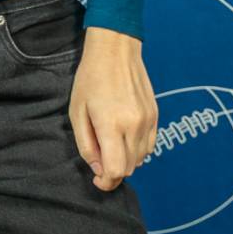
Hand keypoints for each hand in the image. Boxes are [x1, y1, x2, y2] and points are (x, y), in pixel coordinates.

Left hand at [71, 26, 158, 192]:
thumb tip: (98, 169)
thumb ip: (86, 144)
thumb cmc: (90, 79)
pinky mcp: (155, 116)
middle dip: (113, 173)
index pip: (116, 170)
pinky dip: (136, 150)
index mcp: (111, 124)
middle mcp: (134, 126)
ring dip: (125, 161)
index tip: (97, 180)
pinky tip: (123, 137)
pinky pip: (149, 146)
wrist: (116, 51)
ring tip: (109, 145)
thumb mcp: (77, 111)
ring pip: (140, 159)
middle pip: (129, 168)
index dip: (106, 182)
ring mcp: (148, 121)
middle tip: (99, 163)